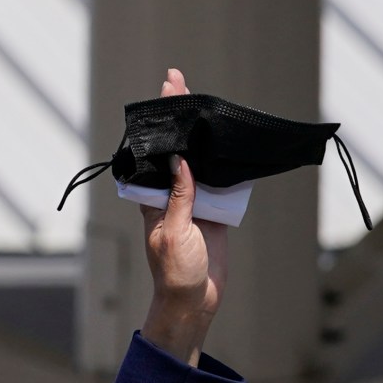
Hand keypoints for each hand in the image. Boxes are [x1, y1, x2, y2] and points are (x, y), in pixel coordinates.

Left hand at [140, 67, 227, 365]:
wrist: (194, 301)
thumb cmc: (174, 271)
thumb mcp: (174, 232)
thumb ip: (179, 197)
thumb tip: (181, 162)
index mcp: (152, 197)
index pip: (155, 151)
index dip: (160, 122)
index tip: (165, 90)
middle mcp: (171, 195)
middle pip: (177, 149)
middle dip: (180, 119)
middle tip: (181, 81)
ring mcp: (194, 202)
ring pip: (200, 161)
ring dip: (204, 137)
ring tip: (206, 103)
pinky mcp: (215, 212)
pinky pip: (222, 181)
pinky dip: (226, 162)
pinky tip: (230, 141)